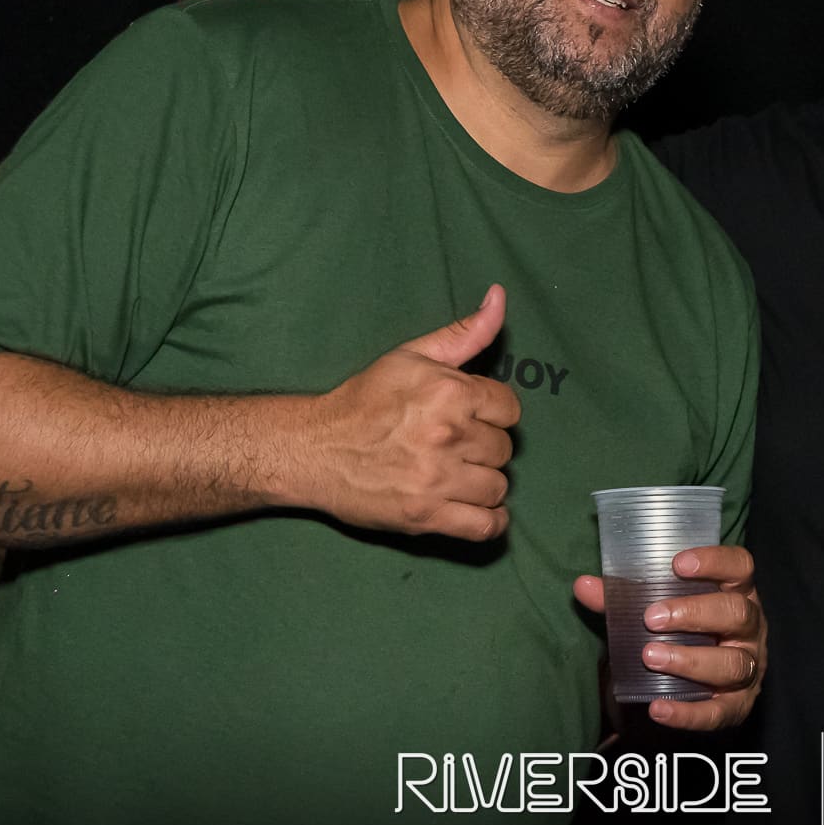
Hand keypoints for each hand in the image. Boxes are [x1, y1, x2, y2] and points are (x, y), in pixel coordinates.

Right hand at [305, 285, 520, 539]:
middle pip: (504, 449)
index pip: (509, 409)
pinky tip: (476, 508)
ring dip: (483, 482)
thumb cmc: (365, 399)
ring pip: (498, 487)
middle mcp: (448, 435)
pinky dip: (489, 521)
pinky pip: (485, 527)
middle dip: (484, 446)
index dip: (491, 412)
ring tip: (458, 475)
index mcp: (450, 392)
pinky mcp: (426, 517)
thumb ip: (464, 332)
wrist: (314, 449)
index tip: (468, 416)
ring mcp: (438, 480)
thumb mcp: (411, 355)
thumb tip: (500, 297)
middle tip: (455, 445)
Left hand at [572, 544, 765, 730]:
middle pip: (736, 613)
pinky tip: (658, 708)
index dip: (714, 561)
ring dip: (690, 660)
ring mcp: (749, 667)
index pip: (739, 567)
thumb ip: (623, 599)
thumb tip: (583, 585)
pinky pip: (719, 713)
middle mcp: (750, 627)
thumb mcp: (659, 609)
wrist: (693, 684)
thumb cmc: (680, 632)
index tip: (677, 564)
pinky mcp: (737, 706)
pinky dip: (688, 712)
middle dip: (694, 614)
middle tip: (652, 619)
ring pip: (733, 663)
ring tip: (650, 657)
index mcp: (737, 591)